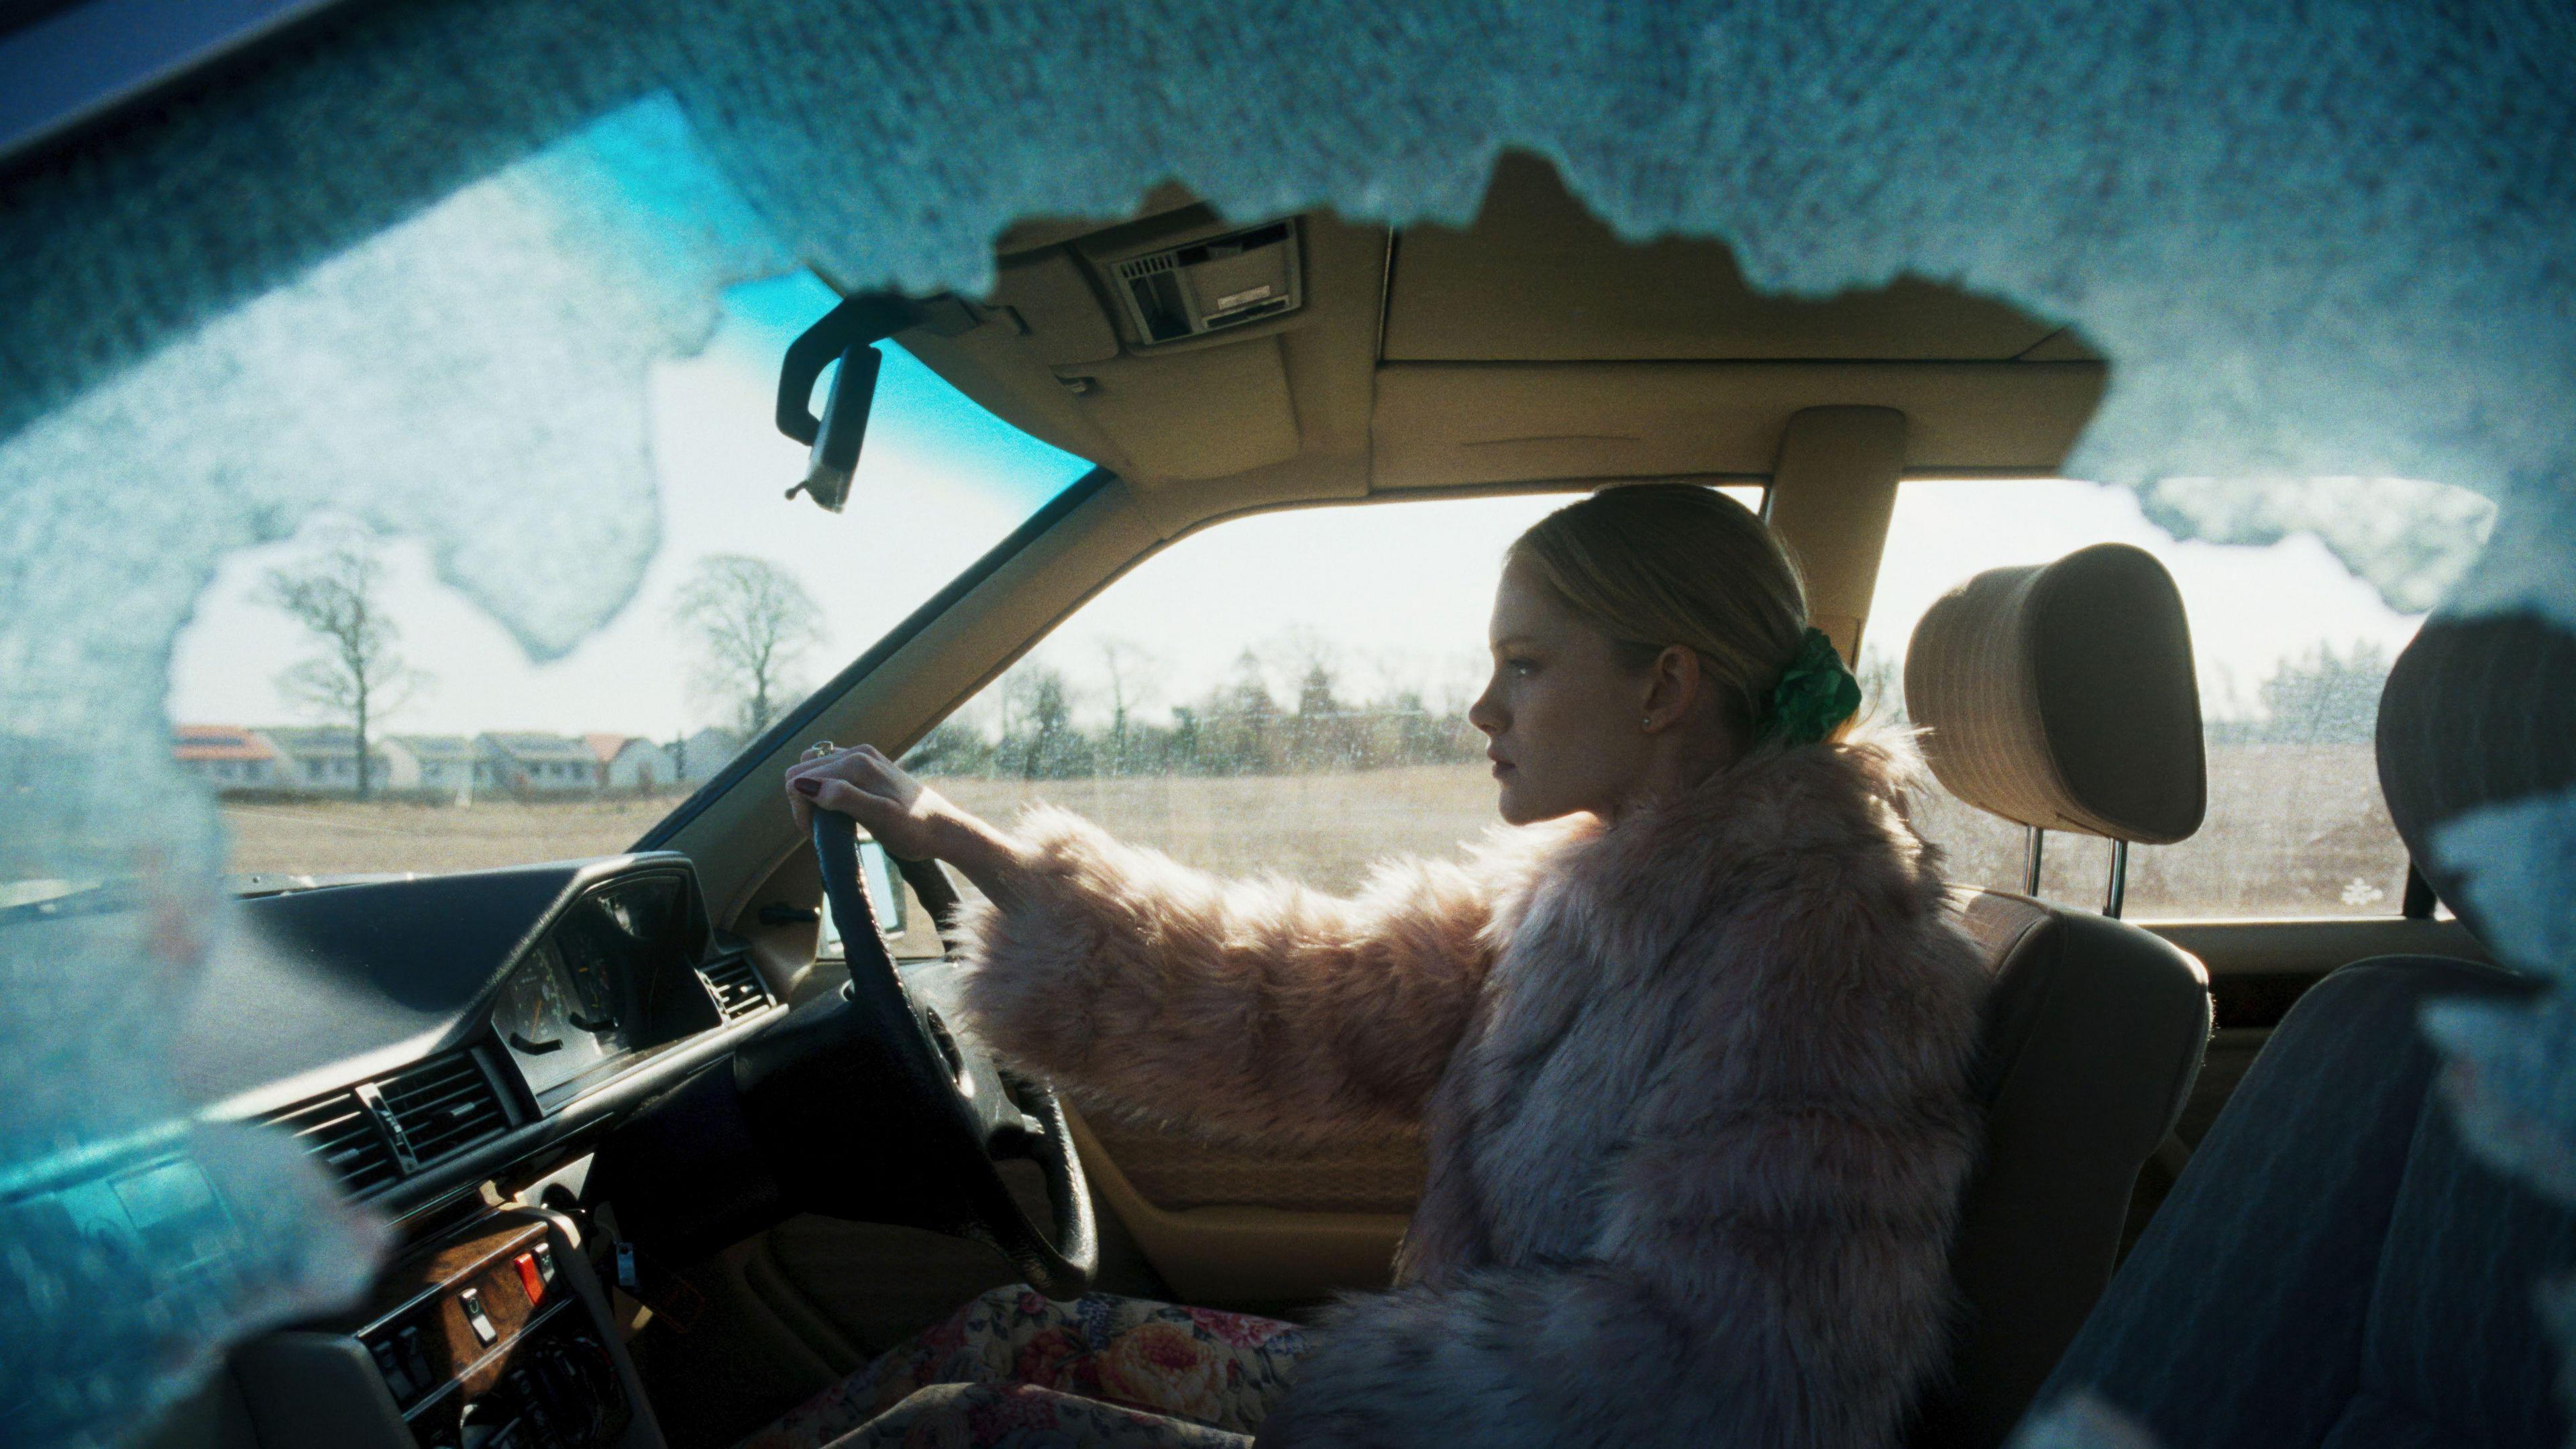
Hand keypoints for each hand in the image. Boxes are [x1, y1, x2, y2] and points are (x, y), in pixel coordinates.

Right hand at [785, 743, 962, 861]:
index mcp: (855, 762)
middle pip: (801, 772)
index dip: (800, 810)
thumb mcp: (879, 817)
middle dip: (803, 803)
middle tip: (820, 833)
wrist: (943, 829)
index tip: (815, 835)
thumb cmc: (912, 829)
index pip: (798, 779)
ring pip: (813, 770)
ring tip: (828, 824)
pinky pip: (830, 771)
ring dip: (811, 797)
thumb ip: (843, 798)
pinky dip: (824, 791)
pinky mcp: (867, 765)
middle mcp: (856, 752)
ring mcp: (862, 757)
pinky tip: (838, 812)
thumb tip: (803, 785)